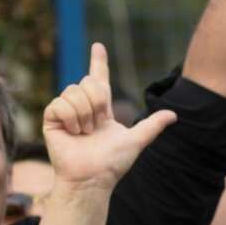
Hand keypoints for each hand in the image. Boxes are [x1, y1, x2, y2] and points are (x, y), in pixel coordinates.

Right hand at [43, 43, 176, 191]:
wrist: (92, 178)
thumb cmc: (111, 164)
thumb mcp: (135, 141)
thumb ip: (152, 126)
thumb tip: (174, 115)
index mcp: (99, 109)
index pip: (99, 79)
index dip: (99, 62)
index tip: (98, 46)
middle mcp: (82, 107)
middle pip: (88, 82)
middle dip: (97, 103)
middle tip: (97, 127)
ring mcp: (65, 112)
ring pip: (74, 91)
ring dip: (85, 113)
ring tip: (84, 133)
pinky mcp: (51, 119)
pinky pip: (60, 103)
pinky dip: (70, 118)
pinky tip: (73, 132)